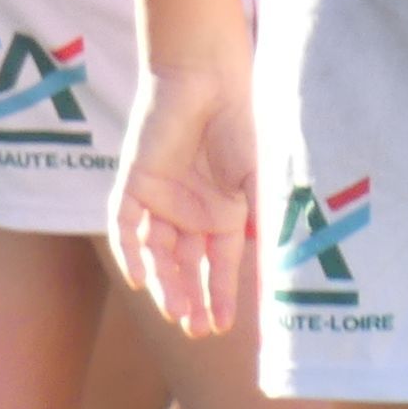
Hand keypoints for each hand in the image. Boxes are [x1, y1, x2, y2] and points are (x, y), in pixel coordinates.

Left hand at [109, 52, 256, 339]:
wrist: (210, 79)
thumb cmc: (244, 125)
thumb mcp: (260, 181)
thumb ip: (264, 222)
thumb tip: (281, 267)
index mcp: (223, 215)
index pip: (220, 267)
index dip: (221, 297)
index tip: (224, 327)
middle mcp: (190, 214)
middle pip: (187, 268)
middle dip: (191, 299)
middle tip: (196, 329)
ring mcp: (161, 201)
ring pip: (158, 254)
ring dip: (166, 284)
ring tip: (177, 312)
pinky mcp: (135, 184)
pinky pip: (126, 226)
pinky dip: (130, 252)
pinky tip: (138, 278)